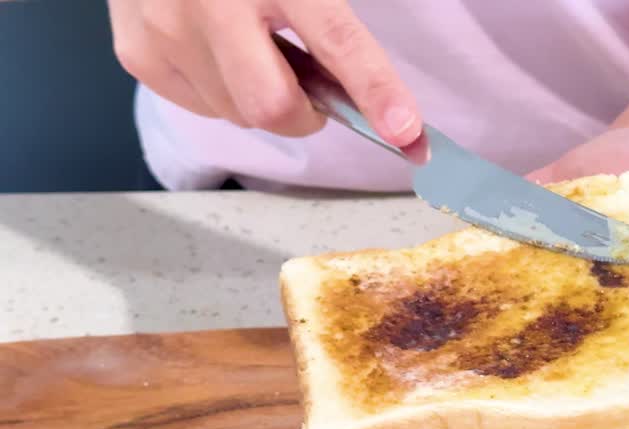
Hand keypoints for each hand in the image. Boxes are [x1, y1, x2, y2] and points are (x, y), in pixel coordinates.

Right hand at [107, 0, 420, 144]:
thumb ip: (333, 23)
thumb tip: (372, 99)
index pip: (337, 42)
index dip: (376, 92)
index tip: (408, 133)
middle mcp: (213, 3)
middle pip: (272, 107)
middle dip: (304, 114)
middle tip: (311, 87)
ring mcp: (166, 30)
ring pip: (237, 114)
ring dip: (261, 100)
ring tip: (253, 49)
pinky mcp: (138, 52)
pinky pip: (202, 107)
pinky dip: (223, 93)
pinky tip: (218, 51)